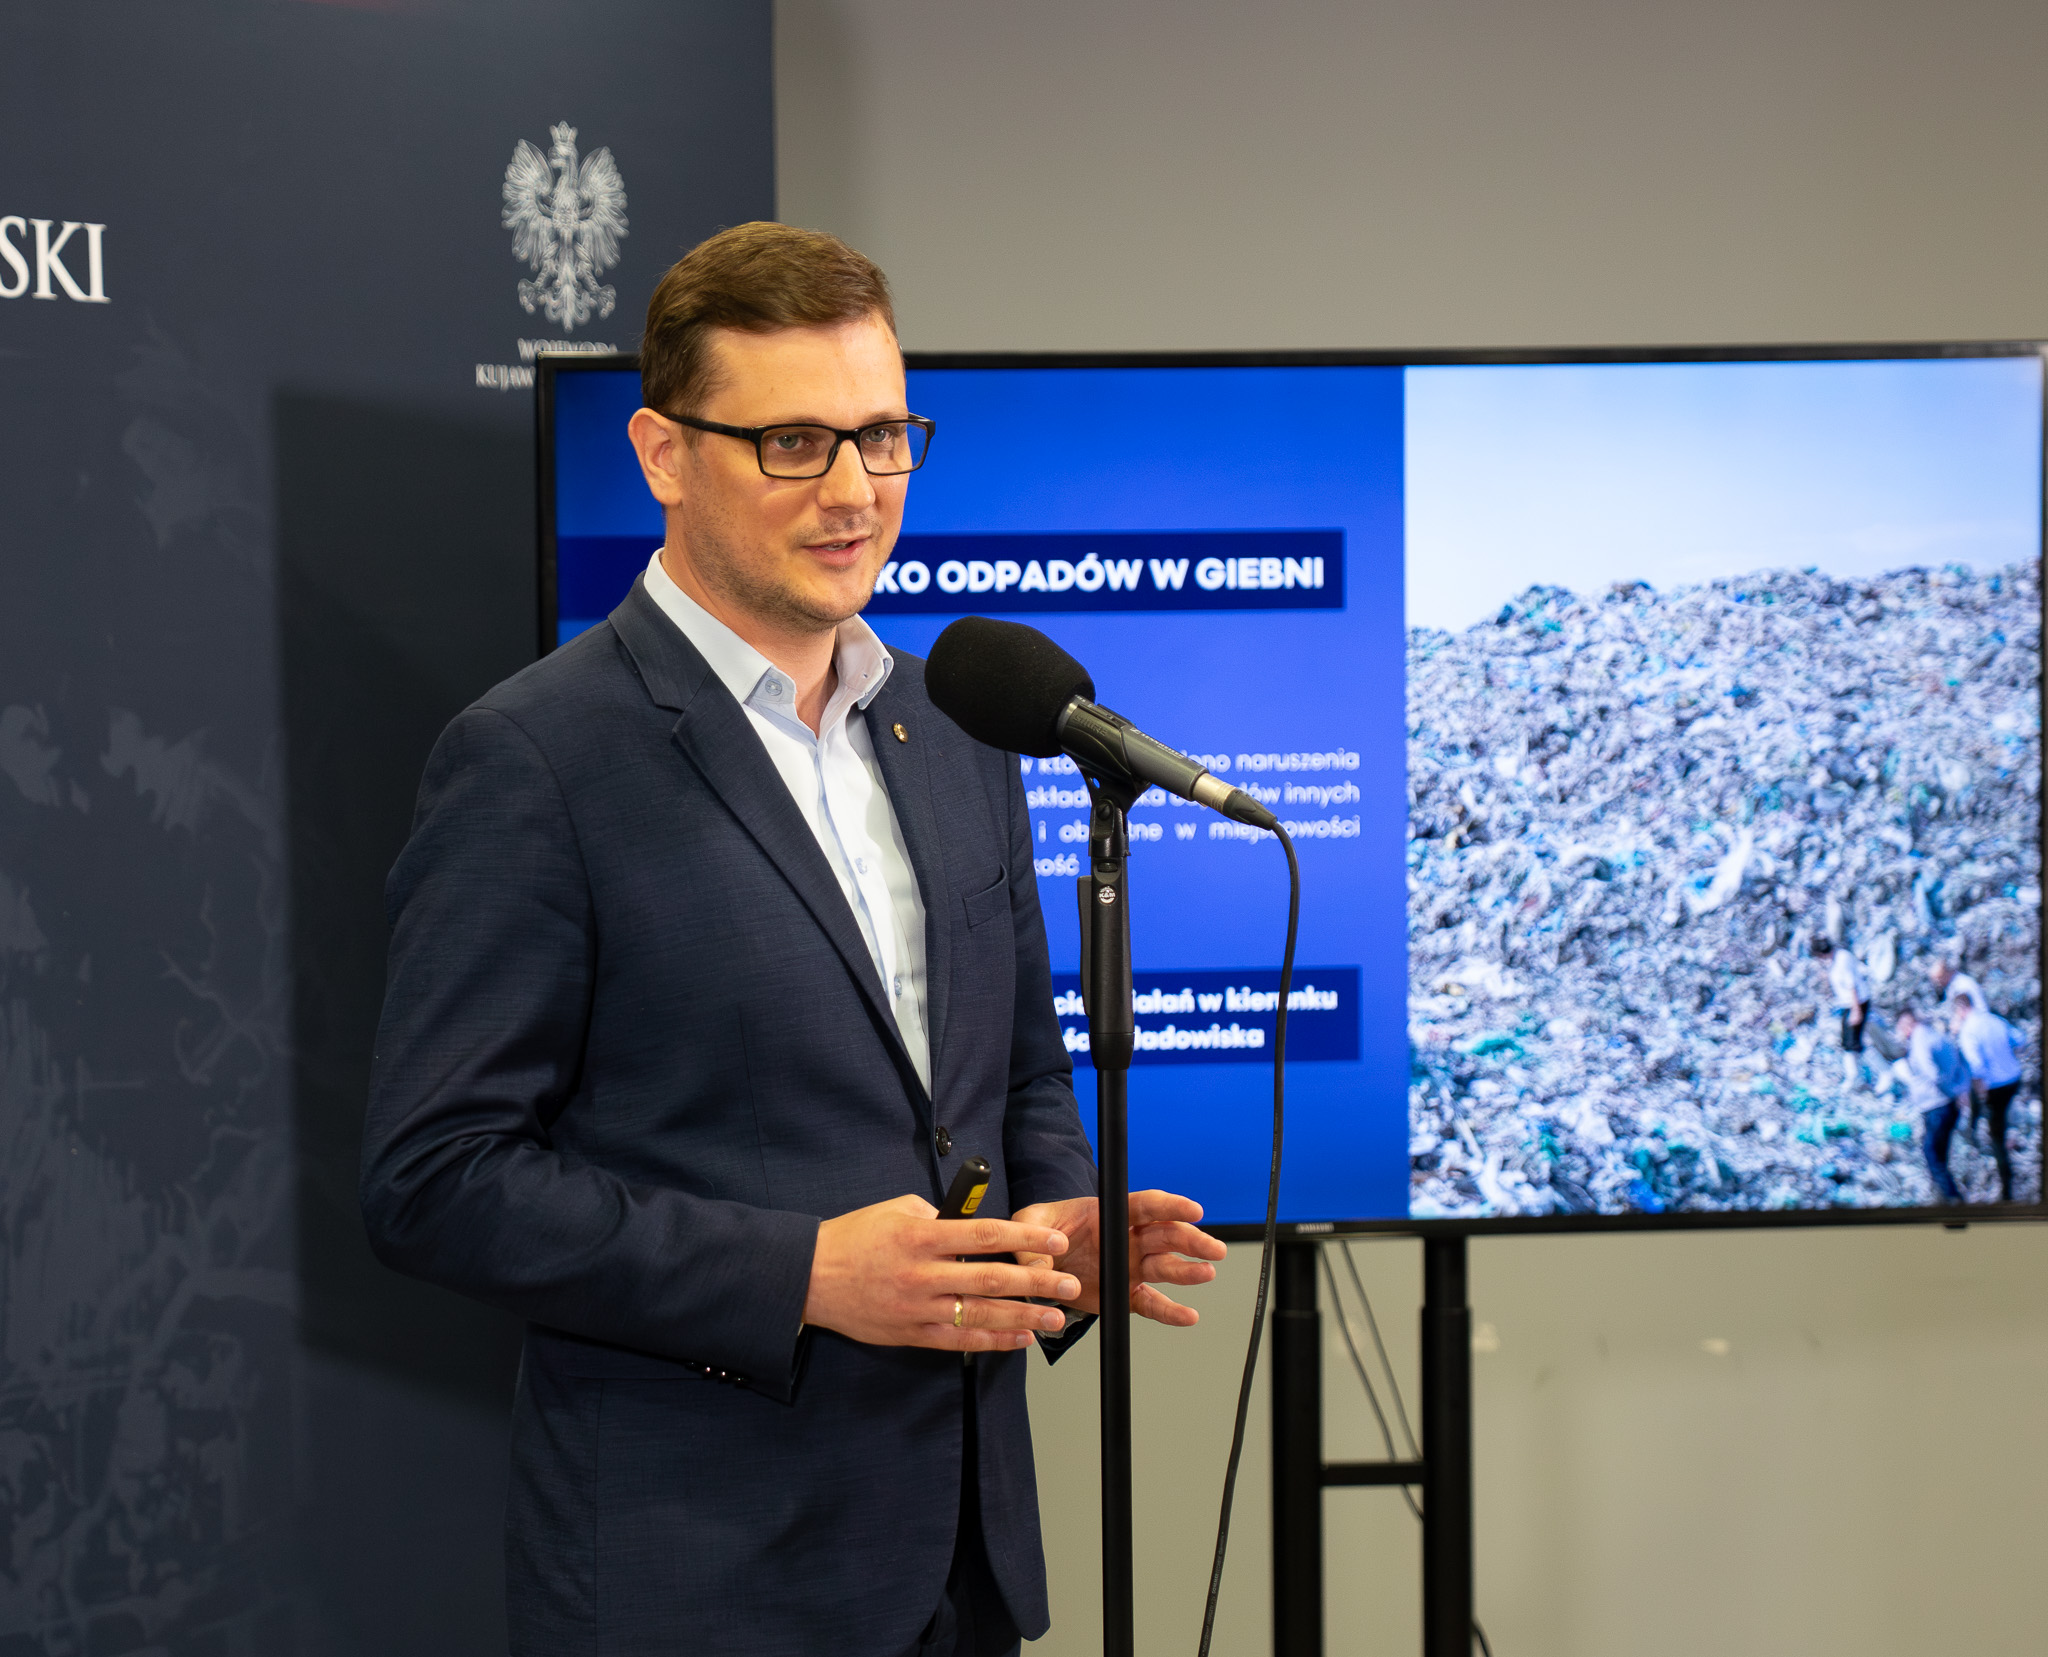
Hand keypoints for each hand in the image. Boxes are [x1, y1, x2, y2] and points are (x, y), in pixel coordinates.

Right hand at [802, 1194, 1082, 1351]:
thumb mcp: (895, 1210)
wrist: (810, 1277)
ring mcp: (918, 1308)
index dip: (1024, 1240)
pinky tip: (1020, 1337)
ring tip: (1056, 1318)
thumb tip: (969, 1227)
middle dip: (1036, 1283)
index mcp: (921, 1237)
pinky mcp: (911, 1334)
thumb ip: (936, 1216)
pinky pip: (959, 1341)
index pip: (984, 1236)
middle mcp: (923, 1274)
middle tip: (1071, 1285)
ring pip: (980, 1316)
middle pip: (991, 1280)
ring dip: (1023, 1318)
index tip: (1055, 1242)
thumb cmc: (853, 1237)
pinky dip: (992, 1341)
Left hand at [1012, 1190, 1225, 1325]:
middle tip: (1212, 1248)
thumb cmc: (1039, 1233)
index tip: (1193, 1209)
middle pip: (1166, 1236)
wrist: (1037, 1260)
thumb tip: (1041, 1264)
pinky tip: (1187, 1315)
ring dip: (1188, 1270)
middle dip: (1191, 1240)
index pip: (1147, 1205)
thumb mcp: (1027, 1226)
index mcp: (1110, 1214)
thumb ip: (1033, 1243)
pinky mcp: (1122, 1293)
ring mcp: (1128, 1267)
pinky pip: (1150, 1303)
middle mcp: (1126, 1239)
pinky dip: (1169, 1312)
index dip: (1171, 1206)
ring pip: (1165, 1267)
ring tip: (1206, 1273)